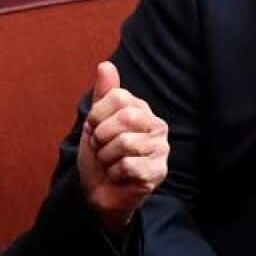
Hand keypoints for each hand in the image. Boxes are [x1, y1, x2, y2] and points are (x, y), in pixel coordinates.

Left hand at [77, 61, 168, 232]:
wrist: (98, 190)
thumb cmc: (99, 154)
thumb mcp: (95, 122)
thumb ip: (103, 94)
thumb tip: (105, 65)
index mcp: (141, 109)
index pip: (119, 97)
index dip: (97, 115)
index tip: (94, 129)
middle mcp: (156, 125)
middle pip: (126, 117)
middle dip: (102, 136)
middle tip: (101, 147)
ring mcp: (161, 149)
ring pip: (125, 143)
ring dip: (106, 157)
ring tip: (110, 162)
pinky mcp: (159, 172)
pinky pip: (129, 166)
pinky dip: (114, 173)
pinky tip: (118, 175)